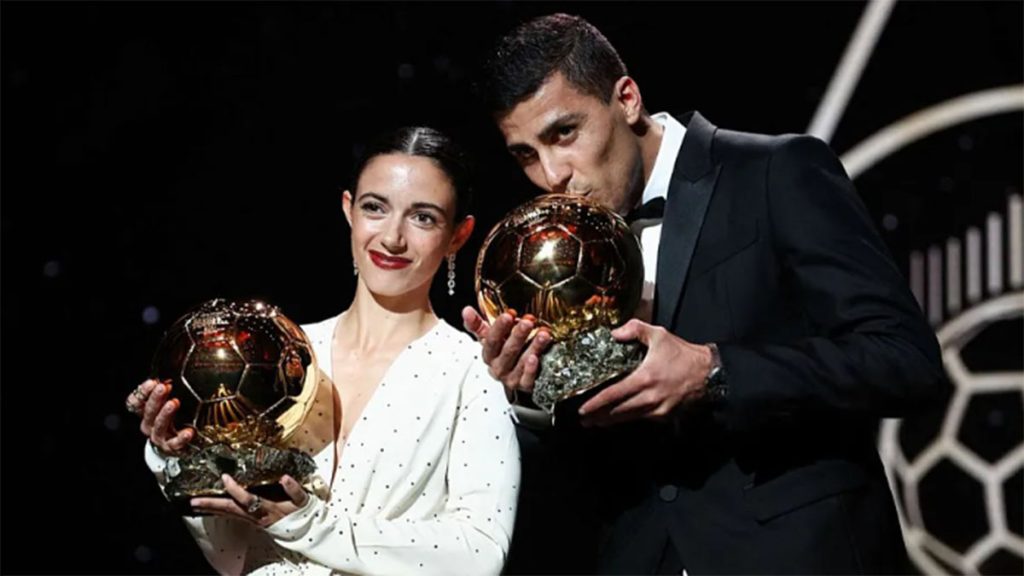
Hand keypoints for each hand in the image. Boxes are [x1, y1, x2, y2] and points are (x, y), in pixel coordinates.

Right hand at [125, 378, 193, 453]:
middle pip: (148, 412)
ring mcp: (159, 437)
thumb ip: (168, 388)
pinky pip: (175, 443)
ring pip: (158, 426)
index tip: (152, 382)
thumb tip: (180, 362)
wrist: (177, 445)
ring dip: (165, 414)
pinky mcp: (171, 447)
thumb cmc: (173, 418)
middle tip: (163, 388)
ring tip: (174, 403)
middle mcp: (149, 425)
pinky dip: (181, 438)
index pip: (135, 403)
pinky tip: (189, 431)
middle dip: (155, 399)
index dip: (141, 393)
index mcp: (145, 412)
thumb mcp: (167, 402)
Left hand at [191, 474, 309, 527]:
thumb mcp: (302, 500)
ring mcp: (251, 519)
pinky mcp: (250, 520)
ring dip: (210, 509)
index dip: (235, 489)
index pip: (248, 499)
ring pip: (228, 513)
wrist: (302, 529)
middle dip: (211, 504)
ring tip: (194, 504)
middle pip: (230, 509)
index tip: (225, 477)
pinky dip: (217, 512)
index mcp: (267, 508)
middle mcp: (256, 515)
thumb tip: (285, 477)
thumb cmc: (301, 512)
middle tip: (194, 501)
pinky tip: (209, 509)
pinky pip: (230, 516)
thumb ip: (294, 490)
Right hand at [461, 306, 551, 396]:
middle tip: (528, 322)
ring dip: (533, 347)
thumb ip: (478, 324)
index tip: (508, 315)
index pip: (491, 341)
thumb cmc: (504, 352)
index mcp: (489, 354)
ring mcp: (511, 377)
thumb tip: (467, 311)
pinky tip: (536, 358)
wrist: (518, 374)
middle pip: (508, 351)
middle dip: (518, 335)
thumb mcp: (490, 338)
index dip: (499, 328)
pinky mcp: (524, 385)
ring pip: (521, 363)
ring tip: (542, 334)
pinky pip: (527, 379)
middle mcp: (498, 367)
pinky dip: (531, 369)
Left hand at [578, 319, 711, 426]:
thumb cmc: (682, 354)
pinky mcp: (665, 415)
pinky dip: (630, 418)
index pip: (614, 395)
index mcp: (644, 378)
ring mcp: (658, 409)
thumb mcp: (659, 334)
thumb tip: (614, 333)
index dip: (596, 404)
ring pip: (629, 418)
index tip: (583, 409)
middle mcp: (649, 397)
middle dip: (599, 417)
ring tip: (597, 422)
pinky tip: (620, 417)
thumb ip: (635, 329)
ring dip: (611, 421)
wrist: (708, 373)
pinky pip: (643, 418)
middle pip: (618, 412)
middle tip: (584, 420)